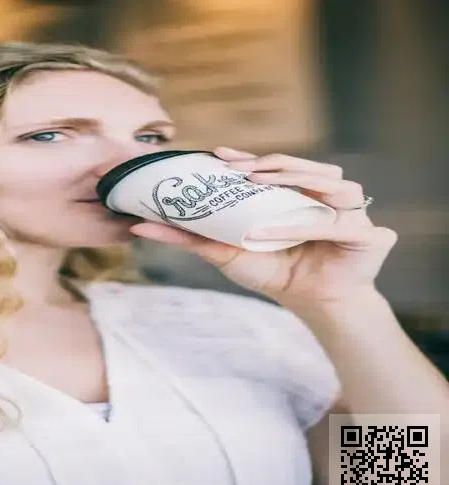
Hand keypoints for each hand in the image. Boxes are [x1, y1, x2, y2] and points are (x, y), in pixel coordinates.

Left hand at [129, 147, 398, 305]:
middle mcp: (326, 194)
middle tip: (238, 168)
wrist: (313, 304)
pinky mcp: (371, 235)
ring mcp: (352, 211)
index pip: (274, 166)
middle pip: (303, 166)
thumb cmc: (275, 271)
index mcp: (295, 191)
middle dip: (271, 162)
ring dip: (293, 180)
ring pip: (329, 182)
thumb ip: (189, 236)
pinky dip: (303, 225)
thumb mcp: (226, 251)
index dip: (248, 157)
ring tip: (256, 183)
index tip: (217, 155)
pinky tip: (269, 231)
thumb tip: (138, 225)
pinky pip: (335, 223)